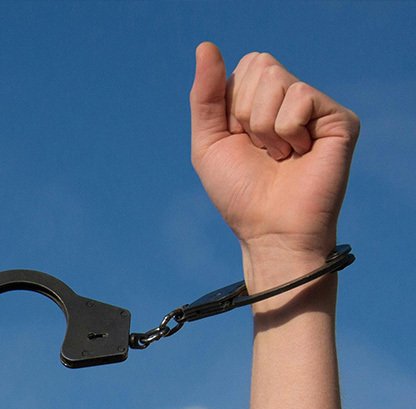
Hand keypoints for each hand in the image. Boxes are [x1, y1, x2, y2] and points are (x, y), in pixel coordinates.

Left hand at [189, 43, 359, 286]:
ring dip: (264, 126)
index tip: (239, 139)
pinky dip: (286, 131)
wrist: (268, 229)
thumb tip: (206, 46)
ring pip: (277, 80)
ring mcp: (316, 108)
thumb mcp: (208, 142)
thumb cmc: (240, 193)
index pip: (243, 67)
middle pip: (259, 65)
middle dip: (245, 112)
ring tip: (279, 155)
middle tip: (260, 149)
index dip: (231, 106)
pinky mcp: (338, 119)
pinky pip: (300, 97)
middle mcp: (290, 99)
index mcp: (260, 100)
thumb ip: (204, 95)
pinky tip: (299, 154)